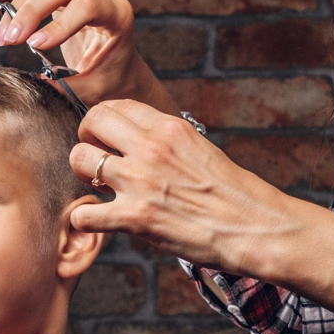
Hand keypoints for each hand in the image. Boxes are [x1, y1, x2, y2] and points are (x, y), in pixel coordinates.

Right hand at [0, 0, 177, 113]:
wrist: (120, 69)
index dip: (59, 24)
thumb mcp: (96, 89)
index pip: (87, 7)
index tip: (35, 46)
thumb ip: (70, 87)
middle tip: (9, 39)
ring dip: (17, 7)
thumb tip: (38, 83)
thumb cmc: (112, 80)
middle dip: (31, 12)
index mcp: (118, 14)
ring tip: (2, 37)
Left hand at [68, 98, 293, 275]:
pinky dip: (84, 219)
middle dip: (86, 138)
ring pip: (79, 160)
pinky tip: (98, 221)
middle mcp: (151, 148)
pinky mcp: (135, 217)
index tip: (107, 139)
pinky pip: (84, 213)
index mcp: (169, 128)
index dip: (105, 122)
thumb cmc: (234, 195)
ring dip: (82, 175)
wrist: (255, 228)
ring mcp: (140, 181)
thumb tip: (141, 142)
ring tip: (98, 190)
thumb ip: (167, 142)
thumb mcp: (200, 150)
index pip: (117, 105)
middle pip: (91, 120)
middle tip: (95, 159)